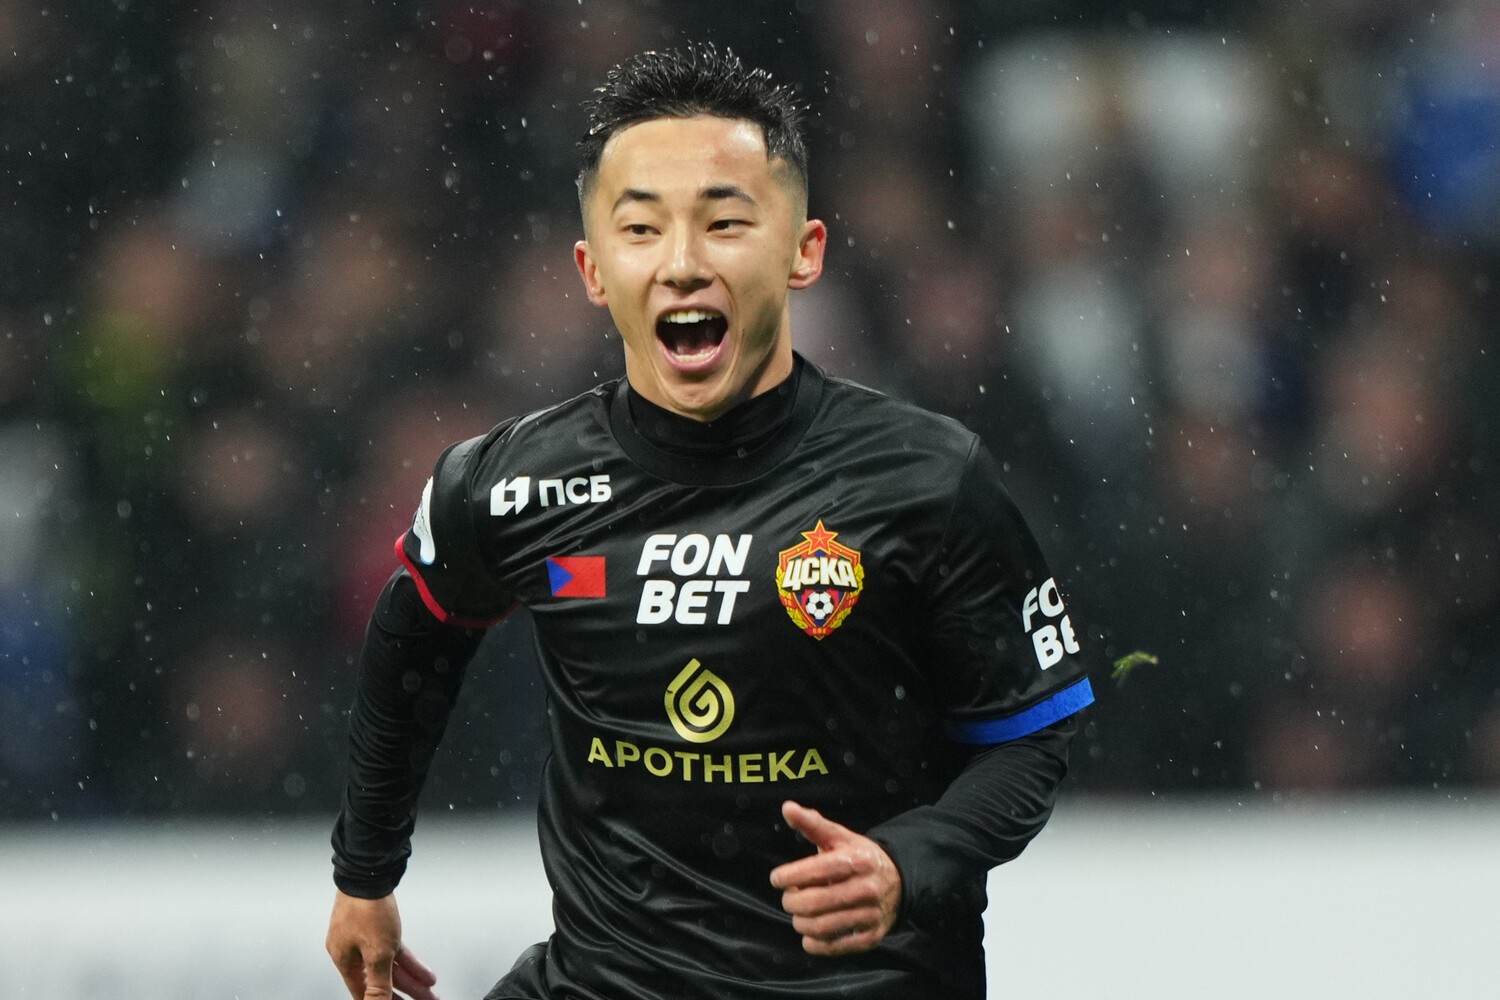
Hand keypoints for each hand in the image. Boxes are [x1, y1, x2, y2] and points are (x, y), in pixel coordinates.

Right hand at [326, 890, 439, 999]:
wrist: (369, 872)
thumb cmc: (367, 909)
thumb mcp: (376, 953)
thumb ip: (378, 984)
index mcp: (345, 961)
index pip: (363, 992)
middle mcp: (352, 951)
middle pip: (381, 981)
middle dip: (405, 993)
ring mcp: (365, 937)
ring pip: (391, 966)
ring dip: (412, 979)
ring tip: (430, 991)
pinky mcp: (377, 926)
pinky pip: (395, 951)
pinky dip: (410, 962)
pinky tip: (425, 972)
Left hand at [768, 800, 901, 955]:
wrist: (900, 881)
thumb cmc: (859, 857)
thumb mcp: (839, 837)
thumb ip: (812, 823)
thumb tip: (787, 807)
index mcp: (856, 860)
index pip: (815, 870)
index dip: (788, 876)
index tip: (777, 878)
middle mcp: (865, 888)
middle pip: (813, 903)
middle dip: (791, 902)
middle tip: (789, 897)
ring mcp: (870, 914)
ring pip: (820, 927)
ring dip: (800, 923)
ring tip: (799, 914)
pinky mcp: (871, 936)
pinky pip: (833, 947)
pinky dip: (814, 943)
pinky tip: (810, 934)